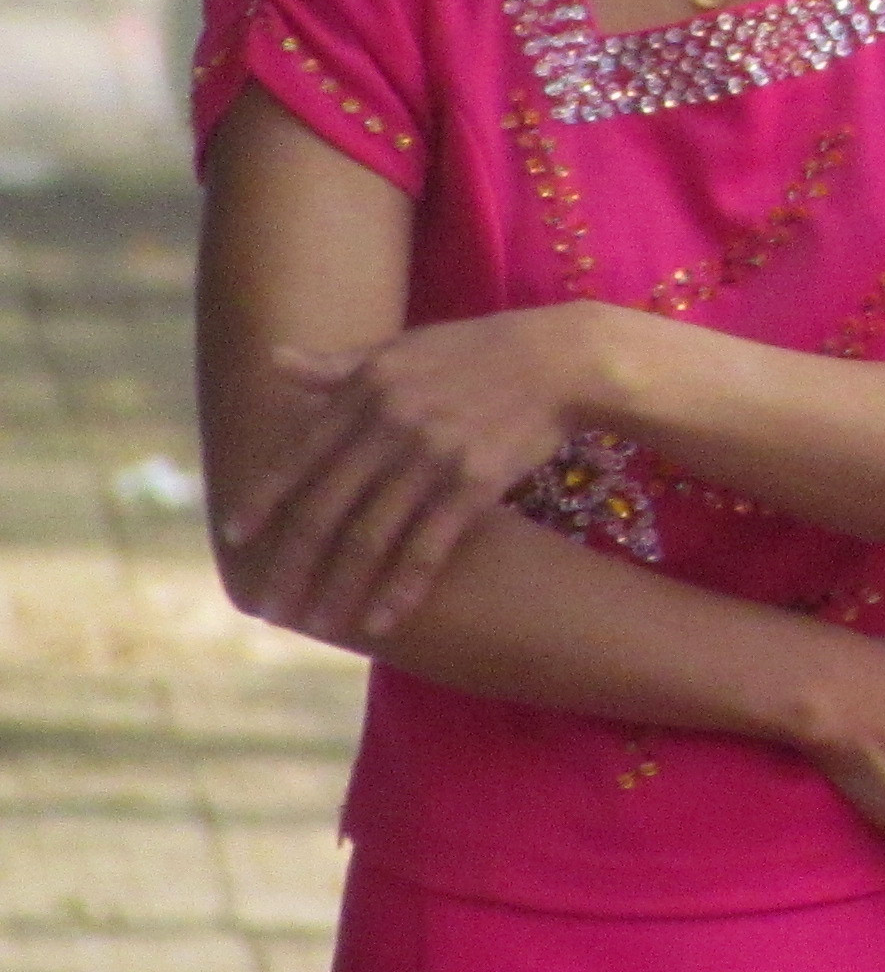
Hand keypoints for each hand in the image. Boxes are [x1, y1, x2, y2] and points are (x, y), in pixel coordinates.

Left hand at [221, 306, 599, 648]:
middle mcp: (391, 426)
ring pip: (369, 536)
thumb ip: (339, 366)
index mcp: (367, 392)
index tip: (234, 540)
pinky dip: (401, 588)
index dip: (264, 500)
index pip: (300, 456)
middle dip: (290, 562)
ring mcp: (433, 458)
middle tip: (265, 605)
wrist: (562, 360)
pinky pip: (428, 547)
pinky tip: (380, 620)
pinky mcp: (475, 485)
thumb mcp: (403, 348)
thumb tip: (274, 360)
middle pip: (325, 508)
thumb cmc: (478, 351)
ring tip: (315, 623)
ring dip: (337, 586)